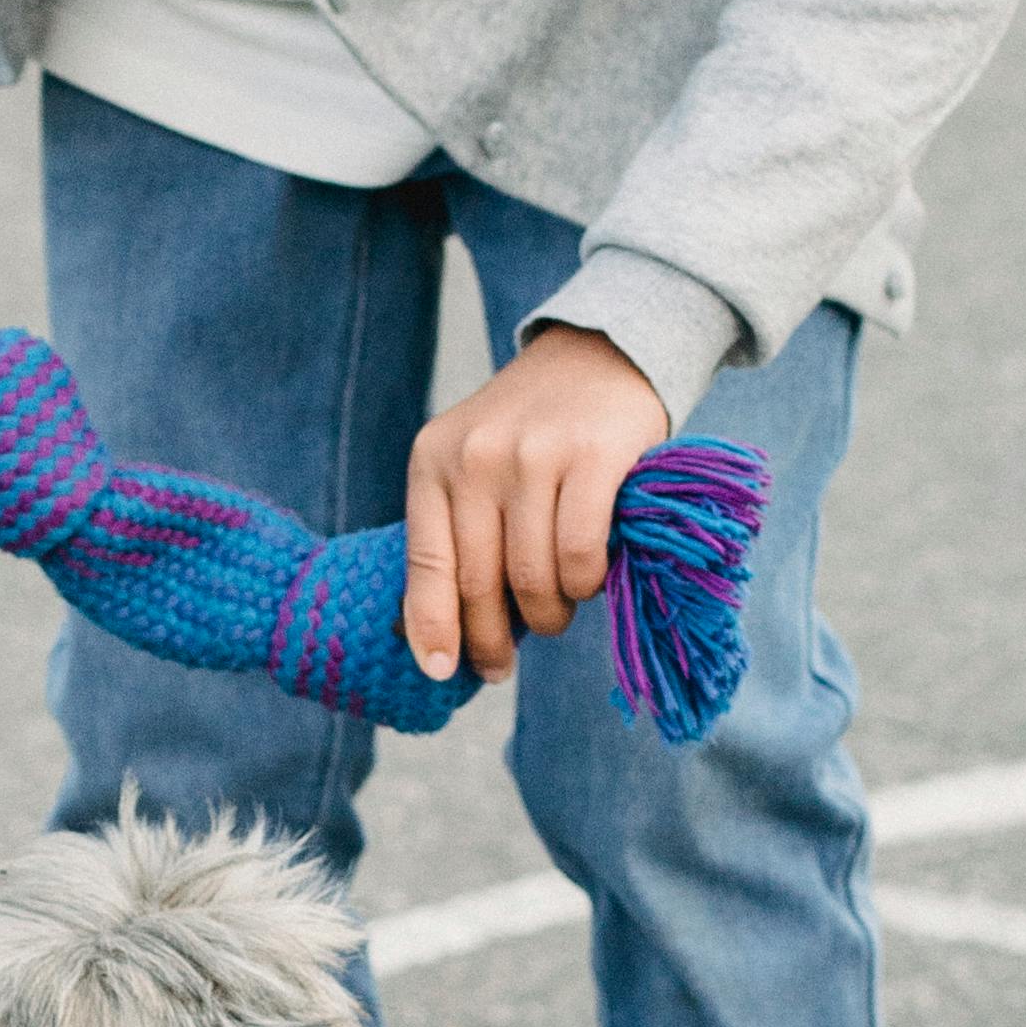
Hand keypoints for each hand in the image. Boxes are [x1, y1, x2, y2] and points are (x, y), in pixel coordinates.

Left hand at [402, 321, 674, 686]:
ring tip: (556, 614)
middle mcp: (476, 456)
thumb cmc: (534, 429)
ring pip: (531, 576)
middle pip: (478, 582)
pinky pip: (580, 554)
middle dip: (492, 640)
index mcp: (433, 460)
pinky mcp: (592, 457)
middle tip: (504, 666)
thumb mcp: (475, 461)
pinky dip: (585, 584)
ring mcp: (534, 454)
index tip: (441, 672)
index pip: (425, 564)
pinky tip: (589, 580)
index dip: (432, 628)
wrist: (600, 354)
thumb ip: (459, 528)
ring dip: (548, 615)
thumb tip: (450, 633)